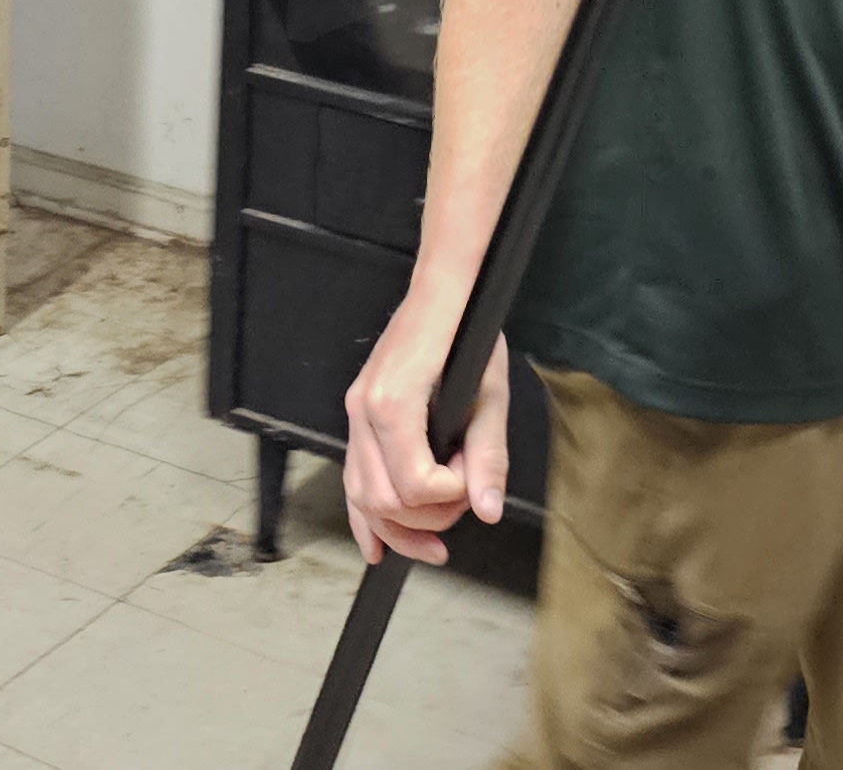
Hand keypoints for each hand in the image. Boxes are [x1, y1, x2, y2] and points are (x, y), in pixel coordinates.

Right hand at [341, 292, 505, 564]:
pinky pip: (352, 481)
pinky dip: (365, 520)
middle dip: (430, 516)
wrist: (441, 295)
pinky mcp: (359, 419)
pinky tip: (377, 548)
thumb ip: (487, 455)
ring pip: (362, 498)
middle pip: (383, 501)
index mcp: (393, 403)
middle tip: (466, 497)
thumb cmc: (465, 331)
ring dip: (400, 529)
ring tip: (436, 542)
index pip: (414, 484)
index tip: (475, 476)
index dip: (452, 494)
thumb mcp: (490, 393)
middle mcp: (364, 412)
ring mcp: (355, 416)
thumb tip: (487, 509)